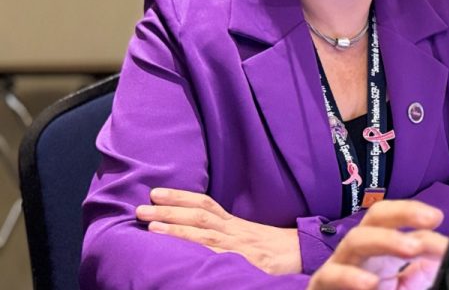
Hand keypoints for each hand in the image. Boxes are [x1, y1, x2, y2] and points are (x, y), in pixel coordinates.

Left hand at [136, 188, 301, 274]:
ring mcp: (241, 247)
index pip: (204, 204)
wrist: (302, 252)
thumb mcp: (245, 232)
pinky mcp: (249, 262)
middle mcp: (235, 231)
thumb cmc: (270, 245)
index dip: (179, 196)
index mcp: (233, 223)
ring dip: (177, 230)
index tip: (155, 192)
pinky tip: (183, 256)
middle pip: (200, 217)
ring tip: (151, 227)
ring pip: (206, 235)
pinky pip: (222, 258)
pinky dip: (203, 255)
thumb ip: (222, 229)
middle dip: (169, 211)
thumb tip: (187, 224)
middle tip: (141, 209)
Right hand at [308, 200, 446, 289]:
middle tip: (432, 218)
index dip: (422, 220)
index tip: (444, 225)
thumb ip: (423, 270)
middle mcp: (359, 252)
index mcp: (381, 249)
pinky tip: (371, 283)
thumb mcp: (405, 285)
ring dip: (385, 239)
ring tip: (412, 248)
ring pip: (355, 240)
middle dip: (404, 212)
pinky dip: (349, 277)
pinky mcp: (321, 286)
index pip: (400, 220)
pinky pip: (330, 276)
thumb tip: (447, 253)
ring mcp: (339, 266)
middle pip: (376, 217)